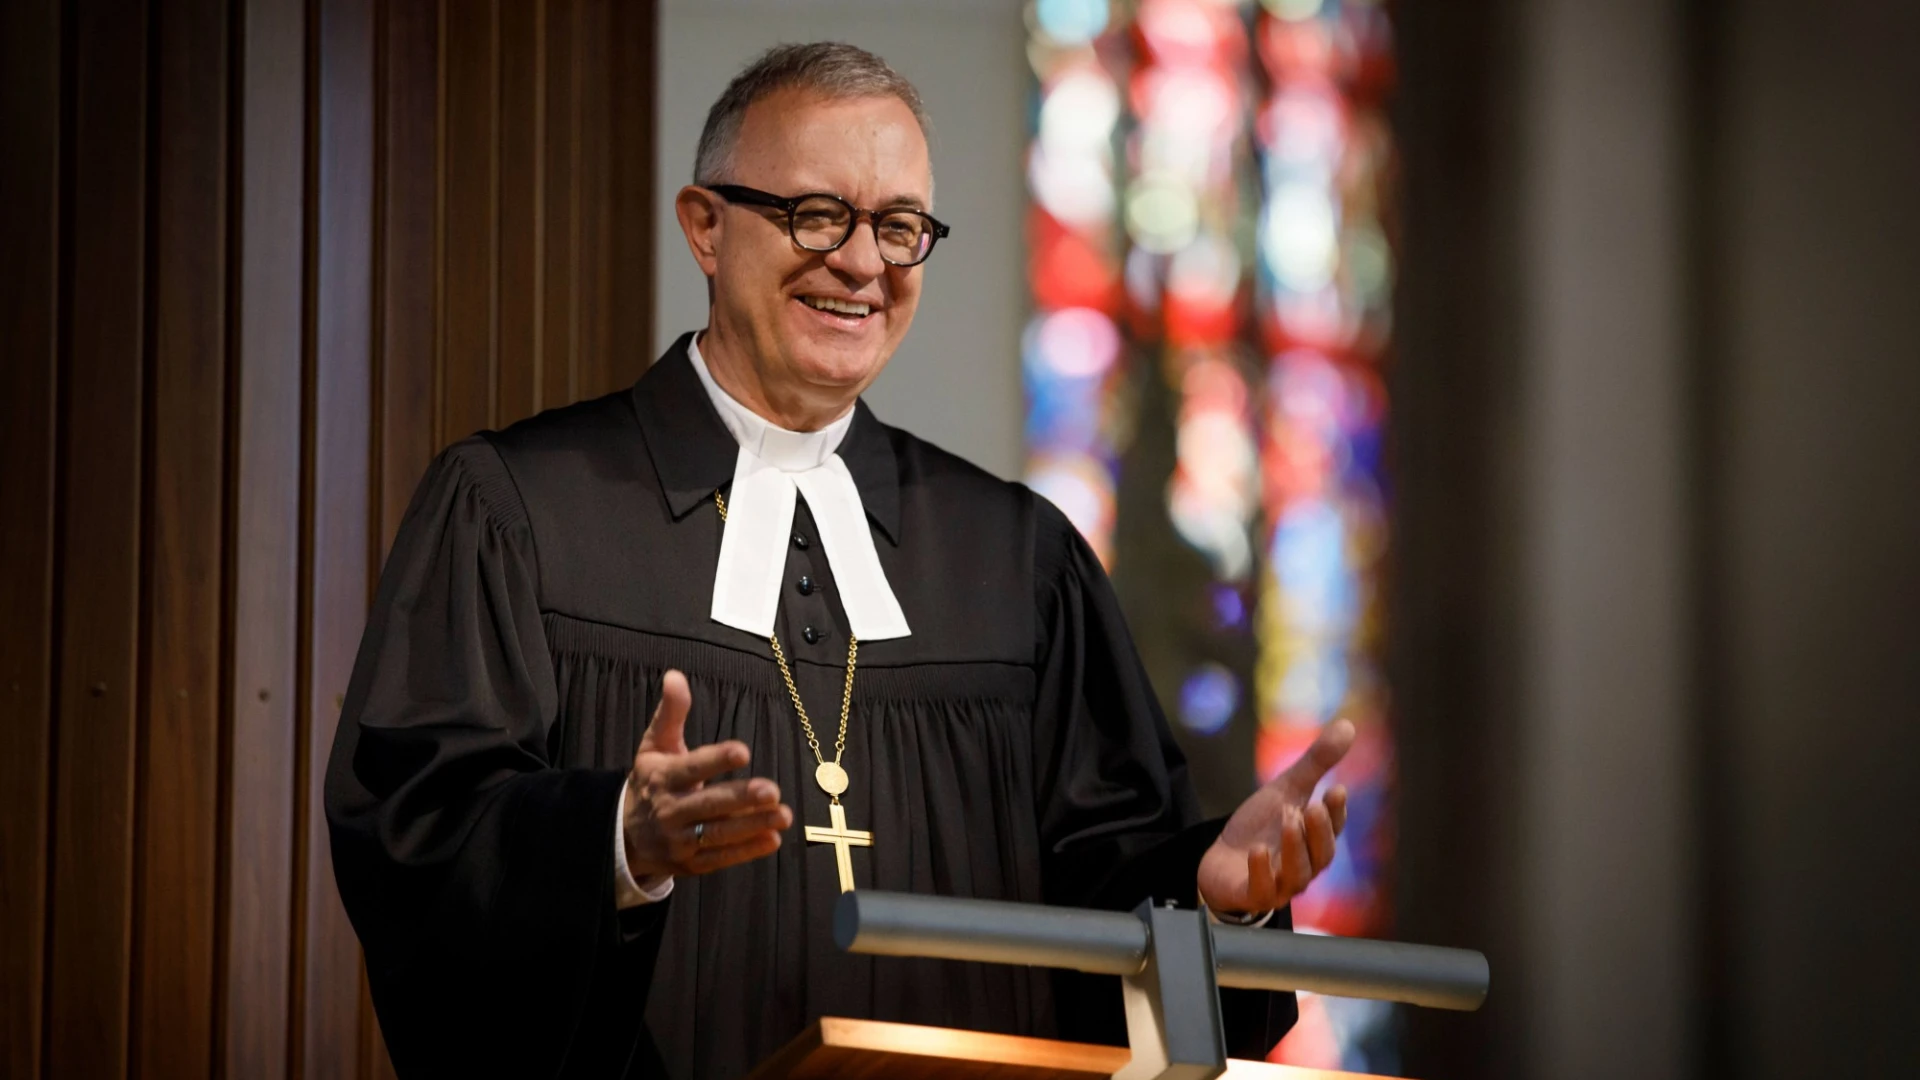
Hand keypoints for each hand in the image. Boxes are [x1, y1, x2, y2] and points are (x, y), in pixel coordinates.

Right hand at [622, 670, 792, 881]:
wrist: (623, 834)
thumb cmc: (650, 781)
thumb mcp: (654, 745)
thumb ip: (670, 713)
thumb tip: (675, 675)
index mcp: (662, 778)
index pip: (691, 768)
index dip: (715, 760)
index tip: (742, 751)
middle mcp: (670, 810)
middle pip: (708, 805)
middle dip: (740, 799)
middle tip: (772, 790)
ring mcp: (679, 840)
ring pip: (718, 834)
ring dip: (752, 826)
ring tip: (784, 815)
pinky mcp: (690, 863)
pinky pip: (720, 858)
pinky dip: (746, 851)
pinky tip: (772, 839)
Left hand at [1196, 719, 1353, 914]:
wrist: (1221, 860)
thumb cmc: (1260, 827)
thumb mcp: (1284, 790)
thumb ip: (1315, 764)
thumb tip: (1348, 726)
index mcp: (1313, 841)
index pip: (1333, 829)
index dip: (1336, 812)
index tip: (1337, 789)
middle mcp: (1303, 866)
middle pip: (1321, 855)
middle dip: (1319, 832)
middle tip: (1312, 807)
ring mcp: (1280, 885)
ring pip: (1297, 874)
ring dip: (1293, 848)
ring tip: (1287, 820)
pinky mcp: (1253, 896)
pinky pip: (1262, 890)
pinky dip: (1262, 871)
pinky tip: (1257, 851)